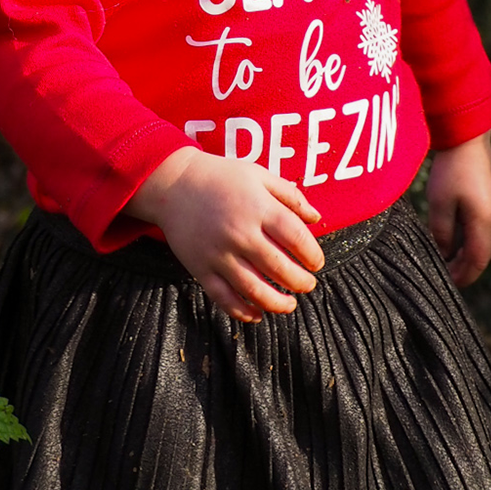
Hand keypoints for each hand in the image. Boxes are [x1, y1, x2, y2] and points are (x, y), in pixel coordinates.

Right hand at [128, 147, 324, 322]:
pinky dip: (243, 312)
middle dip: (300, 282)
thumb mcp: (259, 175)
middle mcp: (240, 233)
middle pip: (279, 268)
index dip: (312, 255)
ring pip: (254, 290)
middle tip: (308, 284)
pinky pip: (224, 298)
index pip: (296, 238)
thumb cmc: (221, 177)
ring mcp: (219, 254)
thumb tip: (317, 218)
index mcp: (258, 207)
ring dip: (278, 303)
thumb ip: (291, 196)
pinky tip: (257, 314)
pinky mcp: (200, 269)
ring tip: (290, 304)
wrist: (173, 184)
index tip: (317, 263)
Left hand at [425, 131, 490, 286]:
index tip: (449, 284)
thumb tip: (444, 254)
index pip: (477, 261)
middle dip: (467, 268)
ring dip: (472, 254)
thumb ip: (441, 233)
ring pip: (488, 243)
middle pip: (485, 255)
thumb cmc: (451, 169)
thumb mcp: (439, 203)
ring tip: (451, 260)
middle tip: (447, 275)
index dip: (464, 276)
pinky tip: (461, 239)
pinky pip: (489, 230)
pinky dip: (476, 241)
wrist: (469, 138)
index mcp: (485, 222)